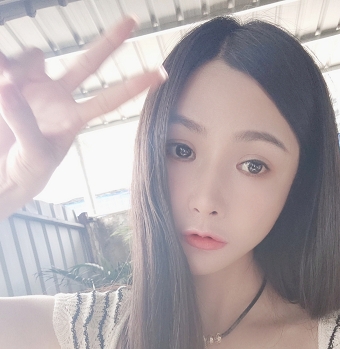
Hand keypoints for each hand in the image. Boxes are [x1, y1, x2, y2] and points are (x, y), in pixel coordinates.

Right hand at [0, 17, 165, 219]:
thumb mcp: (34, 155)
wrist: (3, 174)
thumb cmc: (26, 172)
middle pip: (89, 64)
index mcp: (72, 120)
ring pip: (35, 56)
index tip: (160, 74)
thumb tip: (9, 87)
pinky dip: (3, 67)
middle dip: (110, 42)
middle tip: (132, 21)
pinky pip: (6, 62)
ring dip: (19, 66)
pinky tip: (1, 81)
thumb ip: (25, 121)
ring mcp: (35, 88)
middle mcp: (58, 98)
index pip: (108, 100)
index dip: (132, 86)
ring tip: (5, 90)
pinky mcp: (9, 82)